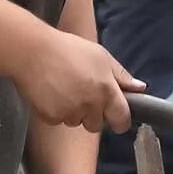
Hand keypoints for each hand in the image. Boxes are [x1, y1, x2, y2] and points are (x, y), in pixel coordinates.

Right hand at [14, 27, 143, 132]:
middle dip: (92, 114)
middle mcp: (90, 105)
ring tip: (64, 89)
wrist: (32, 51)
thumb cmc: (68, 49)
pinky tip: (51, 93)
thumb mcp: (101, 56)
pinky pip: (58, 120)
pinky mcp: (51, 117)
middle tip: (82, 93)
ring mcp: (70, 112)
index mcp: (106, 90)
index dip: (120, 120)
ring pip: (76, 122)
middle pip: (97, 124)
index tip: (116, 118)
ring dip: (73, 112)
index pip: (122, 118)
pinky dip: (56, 111)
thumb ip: (121, 75)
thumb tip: (140, 88)